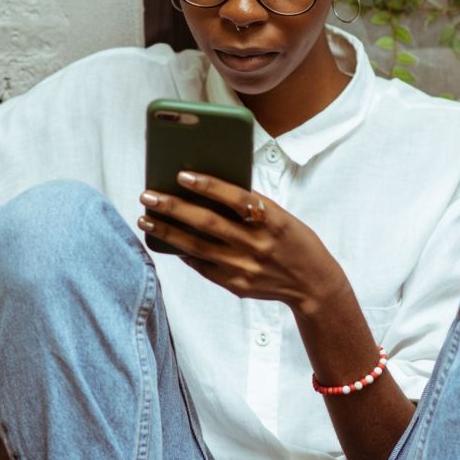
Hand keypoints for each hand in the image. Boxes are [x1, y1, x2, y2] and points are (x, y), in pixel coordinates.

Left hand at [138, 171, 347, 315]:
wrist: (313, 284)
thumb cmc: (293, 240)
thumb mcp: (281, 216)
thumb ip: (249, 205)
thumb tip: (206, 188)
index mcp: (273, 220)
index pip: (236, 198)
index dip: (209, 186)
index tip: (181, 175)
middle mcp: (257, 244)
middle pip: (208, 223)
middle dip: (173, 208)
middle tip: (148, 195)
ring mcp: (244, 268)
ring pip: (197, 247)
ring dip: (167, 232)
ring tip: (146, 219)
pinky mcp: (235, 285)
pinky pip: (202, 266)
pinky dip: (183, 252)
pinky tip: (165, 241)